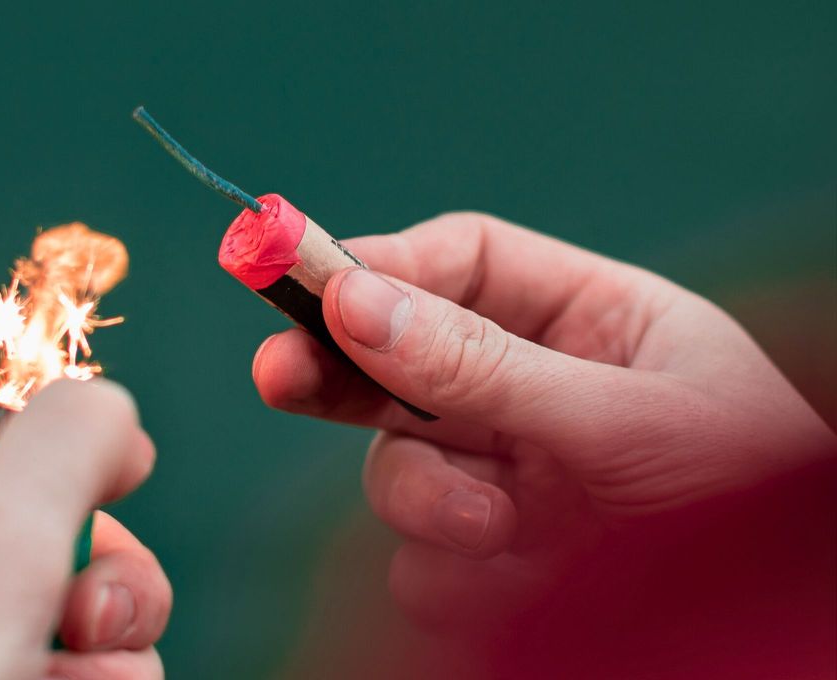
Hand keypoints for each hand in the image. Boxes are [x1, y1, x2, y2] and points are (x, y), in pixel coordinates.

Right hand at [253, 212, 835, 676]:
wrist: (775, 634)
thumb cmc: (752, 488)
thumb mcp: (626, 415)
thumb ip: (485, 366)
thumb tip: (354, 303)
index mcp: (587, 321)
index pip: (462, 266)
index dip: (380, 265)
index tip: (307, 281)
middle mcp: (534, 391)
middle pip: (399, 358)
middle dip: (338, 371)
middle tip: (277, 377)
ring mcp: (508, 478)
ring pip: (397, 464)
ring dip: (423, 498)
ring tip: (494, 532)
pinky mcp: (492, 560)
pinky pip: (419, 556)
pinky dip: (446, 571)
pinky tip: (511, 580)